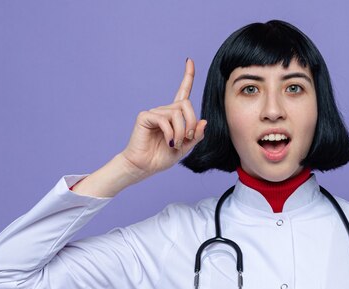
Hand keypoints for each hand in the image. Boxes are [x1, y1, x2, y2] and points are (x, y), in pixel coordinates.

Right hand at [120, 58, 206, 177]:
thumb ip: (196, 136)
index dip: (187, 76)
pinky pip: (164, 120)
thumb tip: (204, 121)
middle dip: (191, 122)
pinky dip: (170, 133)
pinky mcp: (146, 116)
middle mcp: (165, 111)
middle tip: (188, 138)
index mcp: (175, 116)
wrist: (144, 166)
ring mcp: (155, 112)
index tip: (189, 61)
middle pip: (186, 104)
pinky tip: (168, 142)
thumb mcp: (185, 148)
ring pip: (177, 114)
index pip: (183, 92)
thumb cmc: (161, 157)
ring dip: (181, 132)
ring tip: (174, 144)